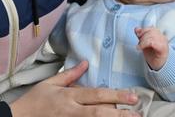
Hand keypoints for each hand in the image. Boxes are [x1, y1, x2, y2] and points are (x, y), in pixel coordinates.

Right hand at [9, 61, 139, 116]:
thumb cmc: (35, 99)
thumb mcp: (51, 83)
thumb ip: (70, 74)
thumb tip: (86, 63)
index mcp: (69, 96)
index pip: (96, 95)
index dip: (115, 95)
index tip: (132, 96)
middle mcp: (72, 111)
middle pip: (99, 112)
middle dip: (120, 113)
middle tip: (138, 112)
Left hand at [135, 27, 168, 70]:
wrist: (160, 67)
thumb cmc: (153, 56)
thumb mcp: (145, 44)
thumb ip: (142, 36)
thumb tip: (137, 28)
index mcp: (160, 35)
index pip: (151, 28)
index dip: (143, 30)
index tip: (138, 35)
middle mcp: (163, 38)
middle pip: (151, 30)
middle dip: (142, 36)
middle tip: (139, 44)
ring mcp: (163, 43)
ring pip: (151, 36)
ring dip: (142, 41)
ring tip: (140, 47)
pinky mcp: (162, 49)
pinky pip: (152, 42)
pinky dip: (143, 44)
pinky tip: (140, 48)